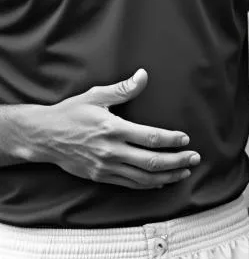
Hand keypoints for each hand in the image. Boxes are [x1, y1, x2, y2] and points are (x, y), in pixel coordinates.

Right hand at [32, 69, 198, 187]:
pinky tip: (161, 180)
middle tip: (195, 159)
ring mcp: (105, 167)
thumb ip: (123, 89)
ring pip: (142, 177)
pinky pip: (128, 184)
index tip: (186, 139)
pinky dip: (147, 184)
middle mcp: (111, 151)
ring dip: (167, 176)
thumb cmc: (70, 113)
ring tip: (185, 172)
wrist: (42, 137)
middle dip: (177, 161)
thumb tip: (143, 75)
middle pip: (151, 161)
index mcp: (113, 129)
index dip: (171, 140)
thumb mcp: (96, 96)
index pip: (150, 137)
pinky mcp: (99, 176)